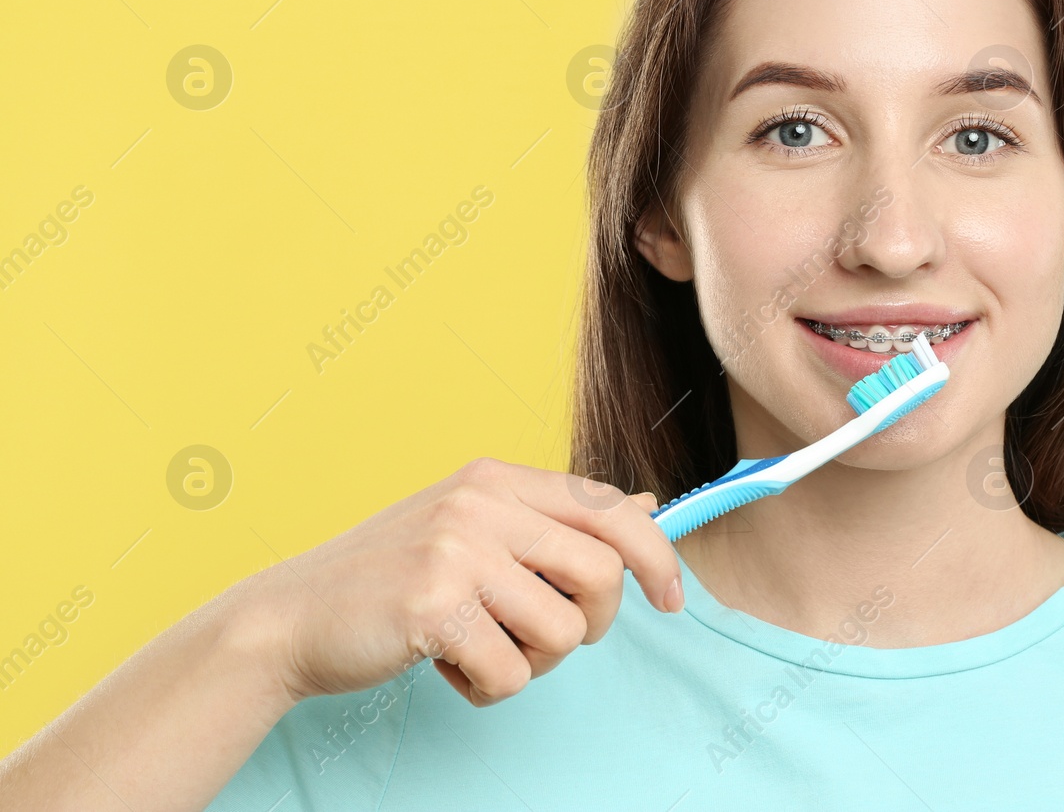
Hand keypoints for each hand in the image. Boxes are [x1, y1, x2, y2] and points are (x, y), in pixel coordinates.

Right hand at [238, 457, 681, 707]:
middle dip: (594, 622)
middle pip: (604, 572)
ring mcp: (456, 551)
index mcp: (498, 478)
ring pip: (565, 632)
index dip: (657, 558)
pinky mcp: (433, 606)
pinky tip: (447, 666)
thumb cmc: (390, 579)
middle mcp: (482, 502)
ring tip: (481, 649)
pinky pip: (512, 674)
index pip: (612, 509)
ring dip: (532, 662)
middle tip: (545, 639)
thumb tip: (641, 503)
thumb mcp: (474, 528)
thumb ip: (553, 519)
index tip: (671, 601)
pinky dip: (488, 688)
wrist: (289, 618)